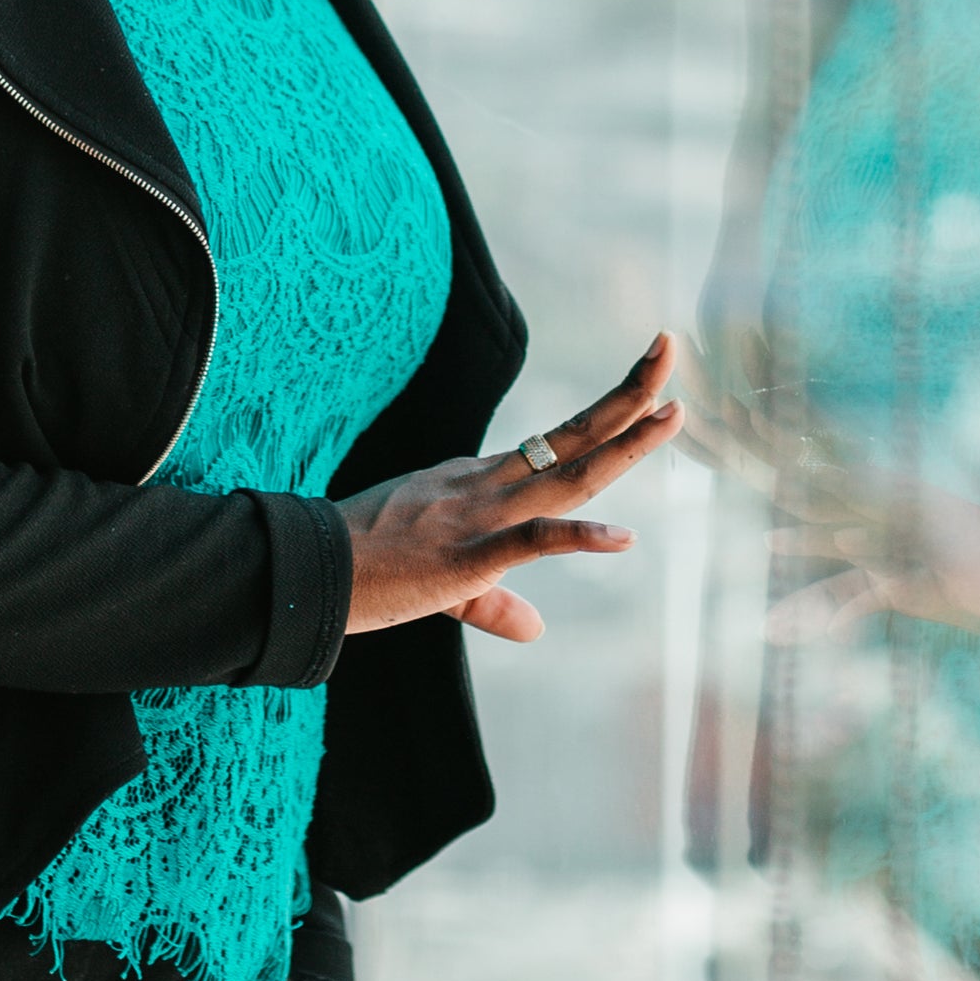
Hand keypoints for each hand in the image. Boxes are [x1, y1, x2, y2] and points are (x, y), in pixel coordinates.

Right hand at [338, 335, 683, 644]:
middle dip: (629, 396)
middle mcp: (488, 486)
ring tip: (672, 411)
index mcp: (480, 482)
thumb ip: (494, 603)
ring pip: (568, 477)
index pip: (559, 441)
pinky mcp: (466, 558)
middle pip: (574, 437)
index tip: (651, 388)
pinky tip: (623, 538)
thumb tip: (537, 629)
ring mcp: (480, 516)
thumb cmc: (363, 570)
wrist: (306, 571)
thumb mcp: (441, 583)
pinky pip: (530, 542)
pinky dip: (578, 538)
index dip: (608, 415)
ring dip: (625, 445)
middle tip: (671, 350)